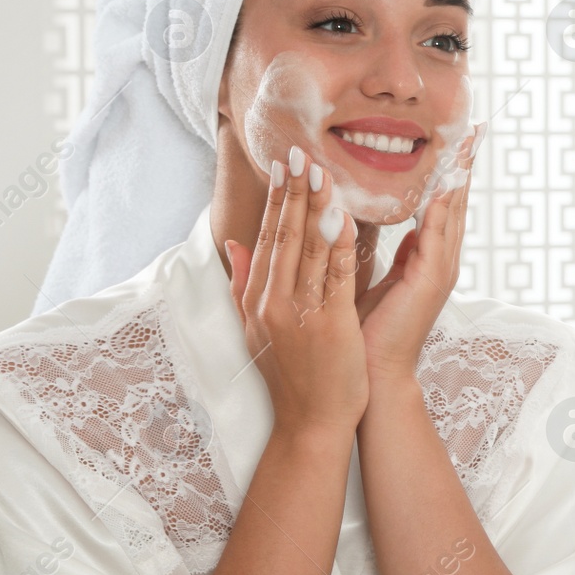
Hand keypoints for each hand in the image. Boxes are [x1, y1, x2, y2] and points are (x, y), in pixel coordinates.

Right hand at [224, 146, 368, 439]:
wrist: (310, 423)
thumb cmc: (293, 376)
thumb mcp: (255, 328)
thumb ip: (243, 283)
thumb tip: (231, 244)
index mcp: (257, 299)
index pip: (267, 238)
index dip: (277, 200)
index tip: (284, 165)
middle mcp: (272, 302)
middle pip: (283, 236)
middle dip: (293, 192)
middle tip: (300, 152)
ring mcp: (299, 314)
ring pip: (306, 250)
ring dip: (314, 207)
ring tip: (321, 171)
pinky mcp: (328, 326)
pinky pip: (332, 278)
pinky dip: (337, 246)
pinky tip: (343, 217)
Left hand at [355, 123, 484, 380]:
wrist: (372, 375)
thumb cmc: (368, 330)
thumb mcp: (378, 278)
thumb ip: (390, 251)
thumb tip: (391, 223)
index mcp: (428, 259)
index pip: (441, 204)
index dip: (450, 171)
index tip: (457, 139)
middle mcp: (440, 261)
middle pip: (456, 201)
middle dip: (464, 164)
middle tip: (474, 128)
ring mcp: (440, 271)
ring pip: (452, 212)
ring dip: (460, 177)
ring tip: (467, 144)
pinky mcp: (431, 282)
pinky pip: (438, 236)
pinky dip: (442, 208)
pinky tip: (444, 183)